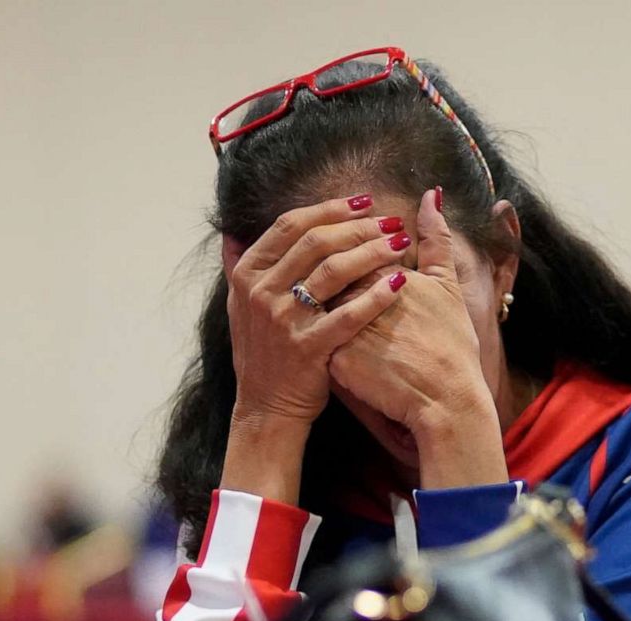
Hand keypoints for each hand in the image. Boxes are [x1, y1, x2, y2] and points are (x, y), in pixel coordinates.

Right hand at [218, 194, 411, 503]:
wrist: (265, 408)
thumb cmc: (262, 353)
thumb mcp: (239, 307)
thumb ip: (237, 267)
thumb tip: (230, 232)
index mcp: (247, 274)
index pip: (290, 225)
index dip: (330, 209)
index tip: (363, 202)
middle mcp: (261, 292)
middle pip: (316, 242)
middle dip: (358, 226)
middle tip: (390, 220)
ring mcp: (283, 320)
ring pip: (334, 271)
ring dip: (371, 251)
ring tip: (399, 243)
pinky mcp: (307, 348)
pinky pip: (348, 315)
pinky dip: (376, 296)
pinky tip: (400, 282)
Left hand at [328, 189, 505, 487]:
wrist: (445, 400)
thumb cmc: (451, 344)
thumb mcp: (447, 285)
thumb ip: (436, 238)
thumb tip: (433, 194)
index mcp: (377, 274)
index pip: (349, 250)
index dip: (353, 253)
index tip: (361, 265)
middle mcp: (352, 298)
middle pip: (328, 277)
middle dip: (331, 280)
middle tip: (348, 297)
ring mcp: (339, 330)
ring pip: (317, 310)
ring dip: (322, 309)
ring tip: (338, 320)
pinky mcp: (332, 362)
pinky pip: (317, 345)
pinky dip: (322, 342)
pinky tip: (329, 346)